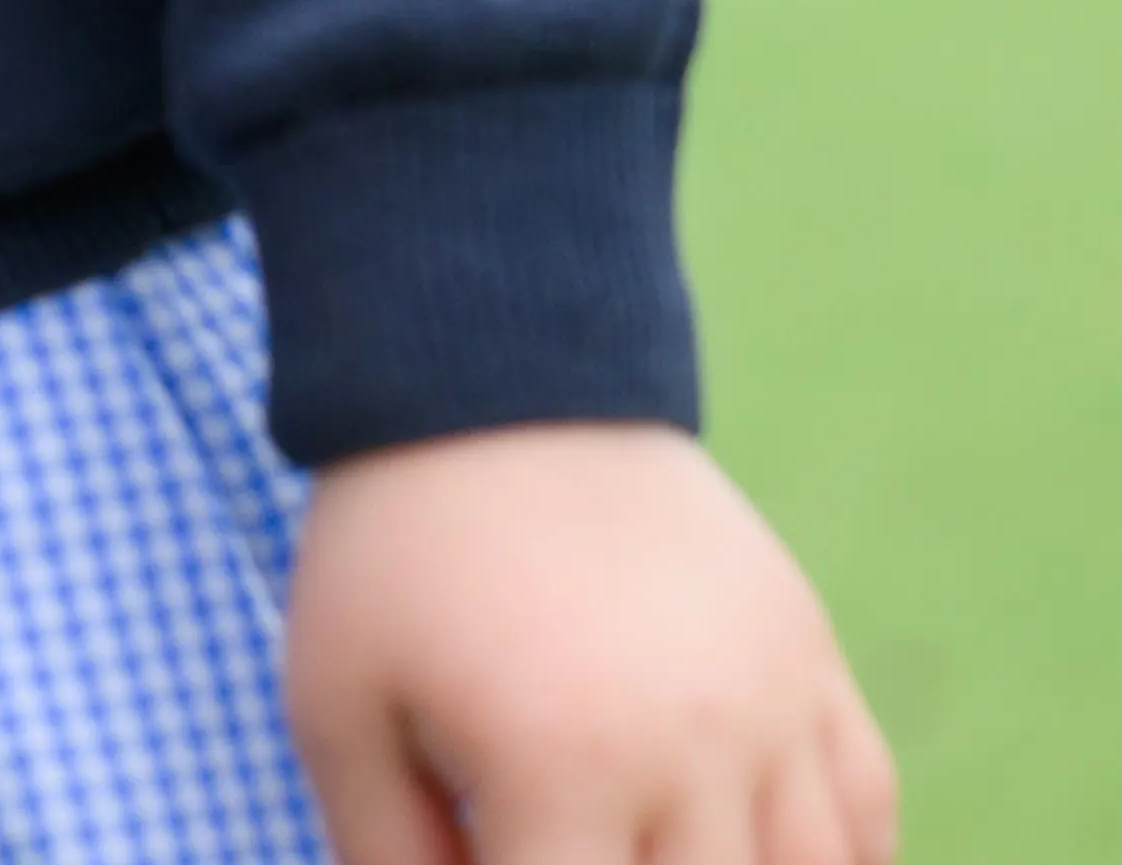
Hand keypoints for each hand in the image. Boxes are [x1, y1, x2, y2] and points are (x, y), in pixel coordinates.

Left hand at [287, 423, 891, 864]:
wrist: (491, 386)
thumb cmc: (393, 557)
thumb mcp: (337, 705)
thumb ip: (386, 852)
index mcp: (561, 764)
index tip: (497, 859)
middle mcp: (691, 748)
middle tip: (565, 837)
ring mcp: (771, 705)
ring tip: (638, 840)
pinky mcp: (810, 661)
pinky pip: (867, 813)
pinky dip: (832, 861)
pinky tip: (752, 854)